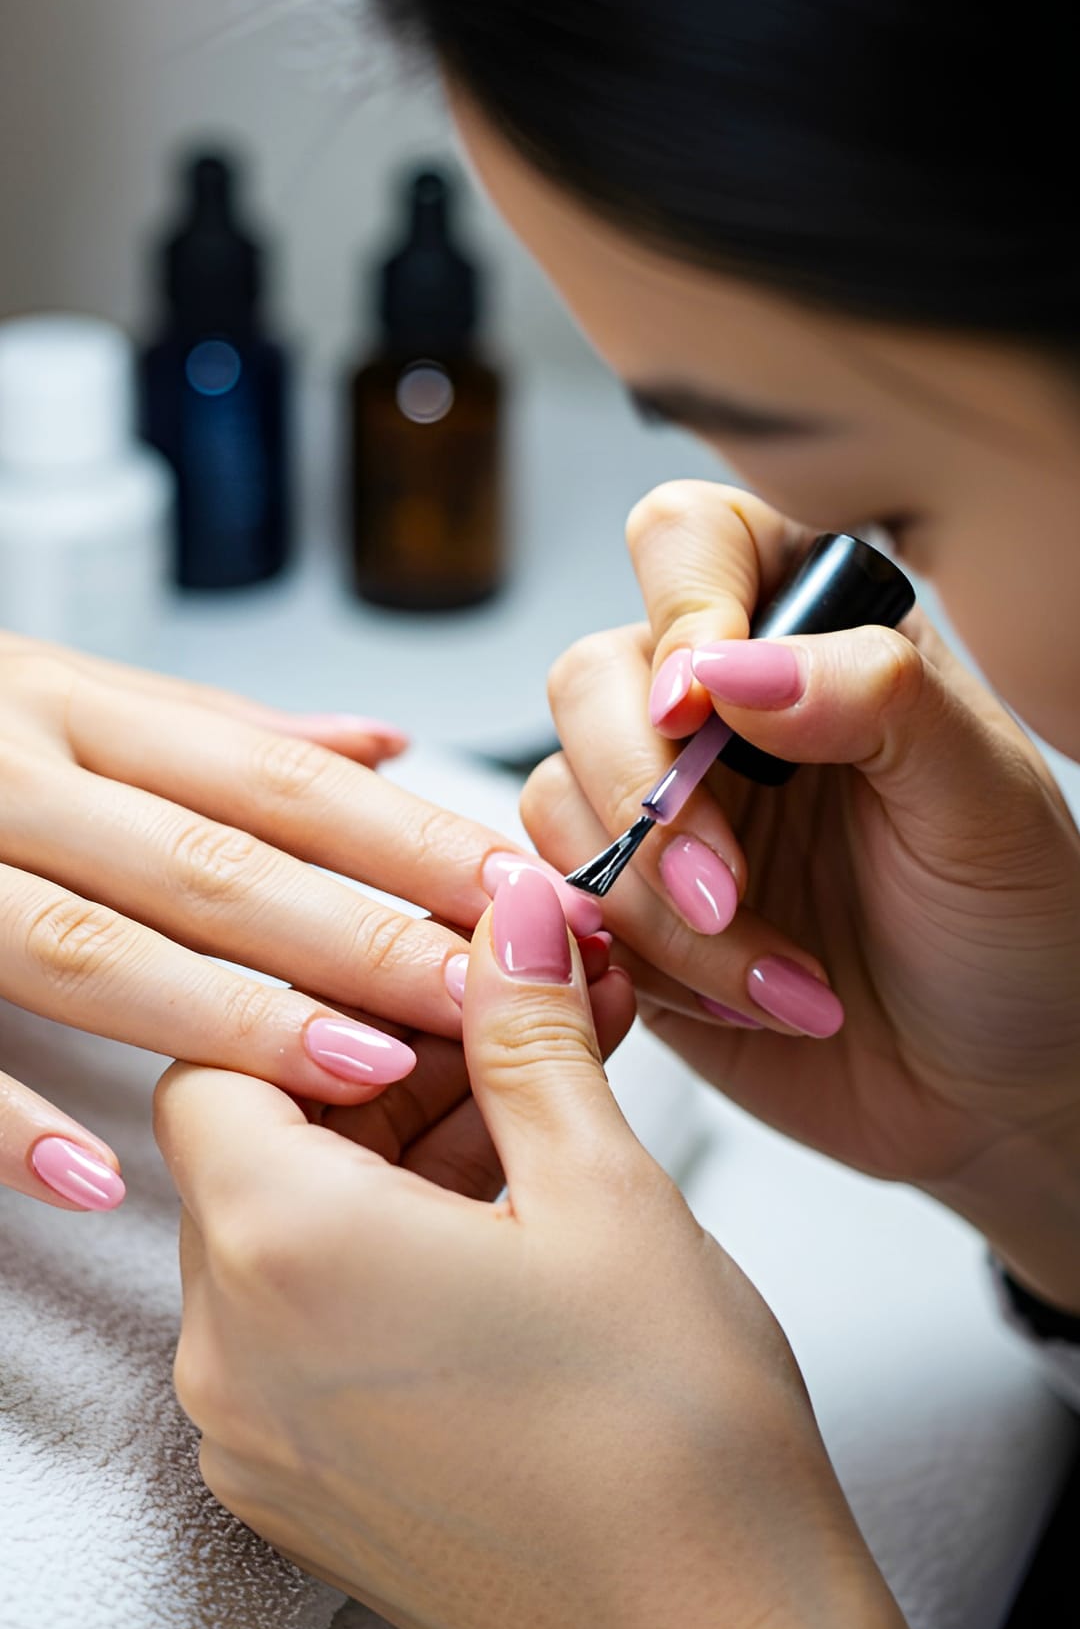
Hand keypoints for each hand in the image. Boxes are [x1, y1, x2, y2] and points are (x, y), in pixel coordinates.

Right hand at [0, 635, 601, 1211]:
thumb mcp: (71, 699)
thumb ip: (215, 738)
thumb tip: (376, 743)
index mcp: (73, 707)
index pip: (272, 782)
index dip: (402, 839)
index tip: (516, 897)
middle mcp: (5, 771)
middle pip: (205, 860)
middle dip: (354, 931)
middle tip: (480, 995)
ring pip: (84, 944)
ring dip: (226, 1014)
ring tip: (359, 1073)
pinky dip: (7, 1118)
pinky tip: (101, 1182)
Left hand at [155, 868, 957, 1628]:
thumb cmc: (673, 1440)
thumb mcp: (602, 1186)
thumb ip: (527, 1031)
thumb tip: (508, 922)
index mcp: (284, 1251)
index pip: (226, 1056)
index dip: (330, 1001)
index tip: (432, 984)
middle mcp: (232, 1353)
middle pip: (254, 1143)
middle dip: (383, 1072)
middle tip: (509, 1034)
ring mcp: (257, 1436)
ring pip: (282, 1233)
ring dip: (390, 1162)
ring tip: (532, 1124)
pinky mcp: (299, 1488)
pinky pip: (301, 1327)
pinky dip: (377, 1259)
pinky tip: (501, 1228)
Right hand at [525, 480, 1079, 1311]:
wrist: (989, 1085)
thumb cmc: (1012, 926)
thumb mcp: (985, 802)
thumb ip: (878, 702)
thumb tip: (733, 670)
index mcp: (813, 630)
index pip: (691, 543)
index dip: (676, 614)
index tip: (699, 716)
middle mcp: (721, 706)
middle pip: (592, 679)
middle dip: (648, 798)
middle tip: (730, 888)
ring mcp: (662, 806)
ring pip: (559, 800)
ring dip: (654, 905)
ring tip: (770, 975)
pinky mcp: (622, 907)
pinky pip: (559, 905)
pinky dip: (638, 962)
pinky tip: (738, 1000)